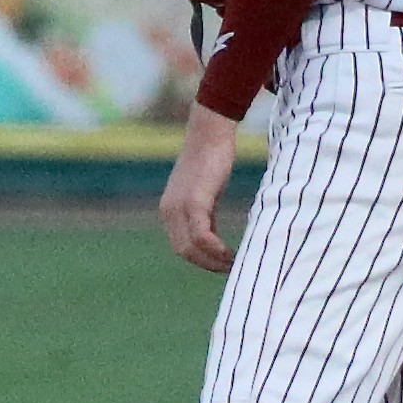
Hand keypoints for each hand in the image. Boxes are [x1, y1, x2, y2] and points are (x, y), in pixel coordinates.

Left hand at [160, 107, 241, 273]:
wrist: (211, 134)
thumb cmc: (212, 161)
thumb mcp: (205, 194)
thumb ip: (204, 216)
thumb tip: (211, 240)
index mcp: (169, 210)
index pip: (180, 247)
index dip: (201, 260)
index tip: (221, 265)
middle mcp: (169, 211)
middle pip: (183, 252)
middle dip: (207, 264)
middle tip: (230, 268)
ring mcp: (179, 207)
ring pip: (190, 248)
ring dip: (212, 261)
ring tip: (233, 263)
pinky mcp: (193, 201)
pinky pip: (201, 236)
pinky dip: (216, 249)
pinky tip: (230, 252)